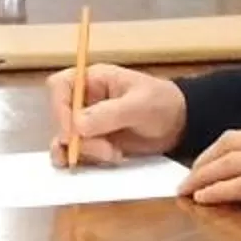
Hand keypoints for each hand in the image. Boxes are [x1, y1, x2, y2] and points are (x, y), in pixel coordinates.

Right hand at [48, 63, 185, 165]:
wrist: (181, 124)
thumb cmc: (162, 104)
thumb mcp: (139, 105)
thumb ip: (108, 113)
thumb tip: (77, 125)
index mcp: (93, 80)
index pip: (60, 87)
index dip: (59, 108)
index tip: (72, 131)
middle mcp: (85, 100)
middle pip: (60, 118)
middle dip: (77, 137)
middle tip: (105, 148)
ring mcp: (88, 123)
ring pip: (66, 139)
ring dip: (82, 152)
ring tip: (110, 155)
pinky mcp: (95, 142)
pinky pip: (78, 153)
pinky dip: (86, 160)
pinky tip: (109, 159)